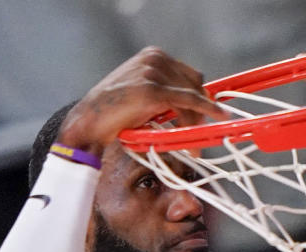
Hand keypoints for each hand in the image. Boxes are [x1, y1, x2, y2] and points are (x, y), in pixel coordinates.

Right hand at [57, 47, 226, 156]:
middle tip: (201, 132)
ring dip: (197, 120)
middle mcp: (155, 59)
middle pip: (195, 84)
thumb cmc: (114, 110)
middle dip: (201, 109)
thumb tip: (194, 102)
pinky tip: (216, 119)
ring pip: (192, 96)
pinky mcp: (153, 91)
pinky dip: (203, 113)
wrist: (89, 120)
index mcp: (153, 55)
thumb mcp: (142, 89)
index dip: (200, 96)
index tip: (206, 114)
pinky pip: (188, 102)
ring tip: (195, 142)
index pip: (190, 75)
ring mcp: (154, 73)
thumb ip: (164, 88)